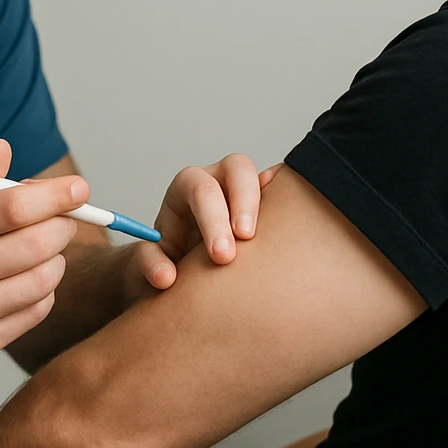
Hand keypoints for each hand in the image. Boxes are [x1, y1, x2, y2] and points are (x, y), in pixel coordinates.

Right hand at [0, 140, 87, 390]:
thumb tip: (4, 148)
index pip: (10, 208)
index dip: (53, 195)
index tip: (78, 188)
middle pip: (36, 244)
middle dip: (62, 226)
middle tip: (64, 220)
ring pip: (43, 280)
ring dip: (55, 260)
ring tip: (43, 251)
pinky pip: (34, 313)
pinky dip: (43, 292)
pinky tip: (26, 282)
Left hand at [134, 156, 281, 290]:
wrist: (184, 268)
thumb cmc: (167, 259)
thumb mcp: (152, 261)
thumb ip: (150, 264)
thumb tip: (166, 278)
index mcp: (185, 188)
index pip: (199, 187)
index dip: (213, 217)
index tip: (222, 255)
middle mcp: (218, 180)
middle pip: (237, 169)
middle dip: (244, 204)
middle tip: (246, 241)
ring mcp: (247, 190)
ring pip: (266, 176)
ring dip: (271, 203)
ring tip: (274, 239)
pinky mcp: (268, 206)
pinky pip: (284, 191)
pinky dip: (292, 199)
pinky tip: (297, 222)